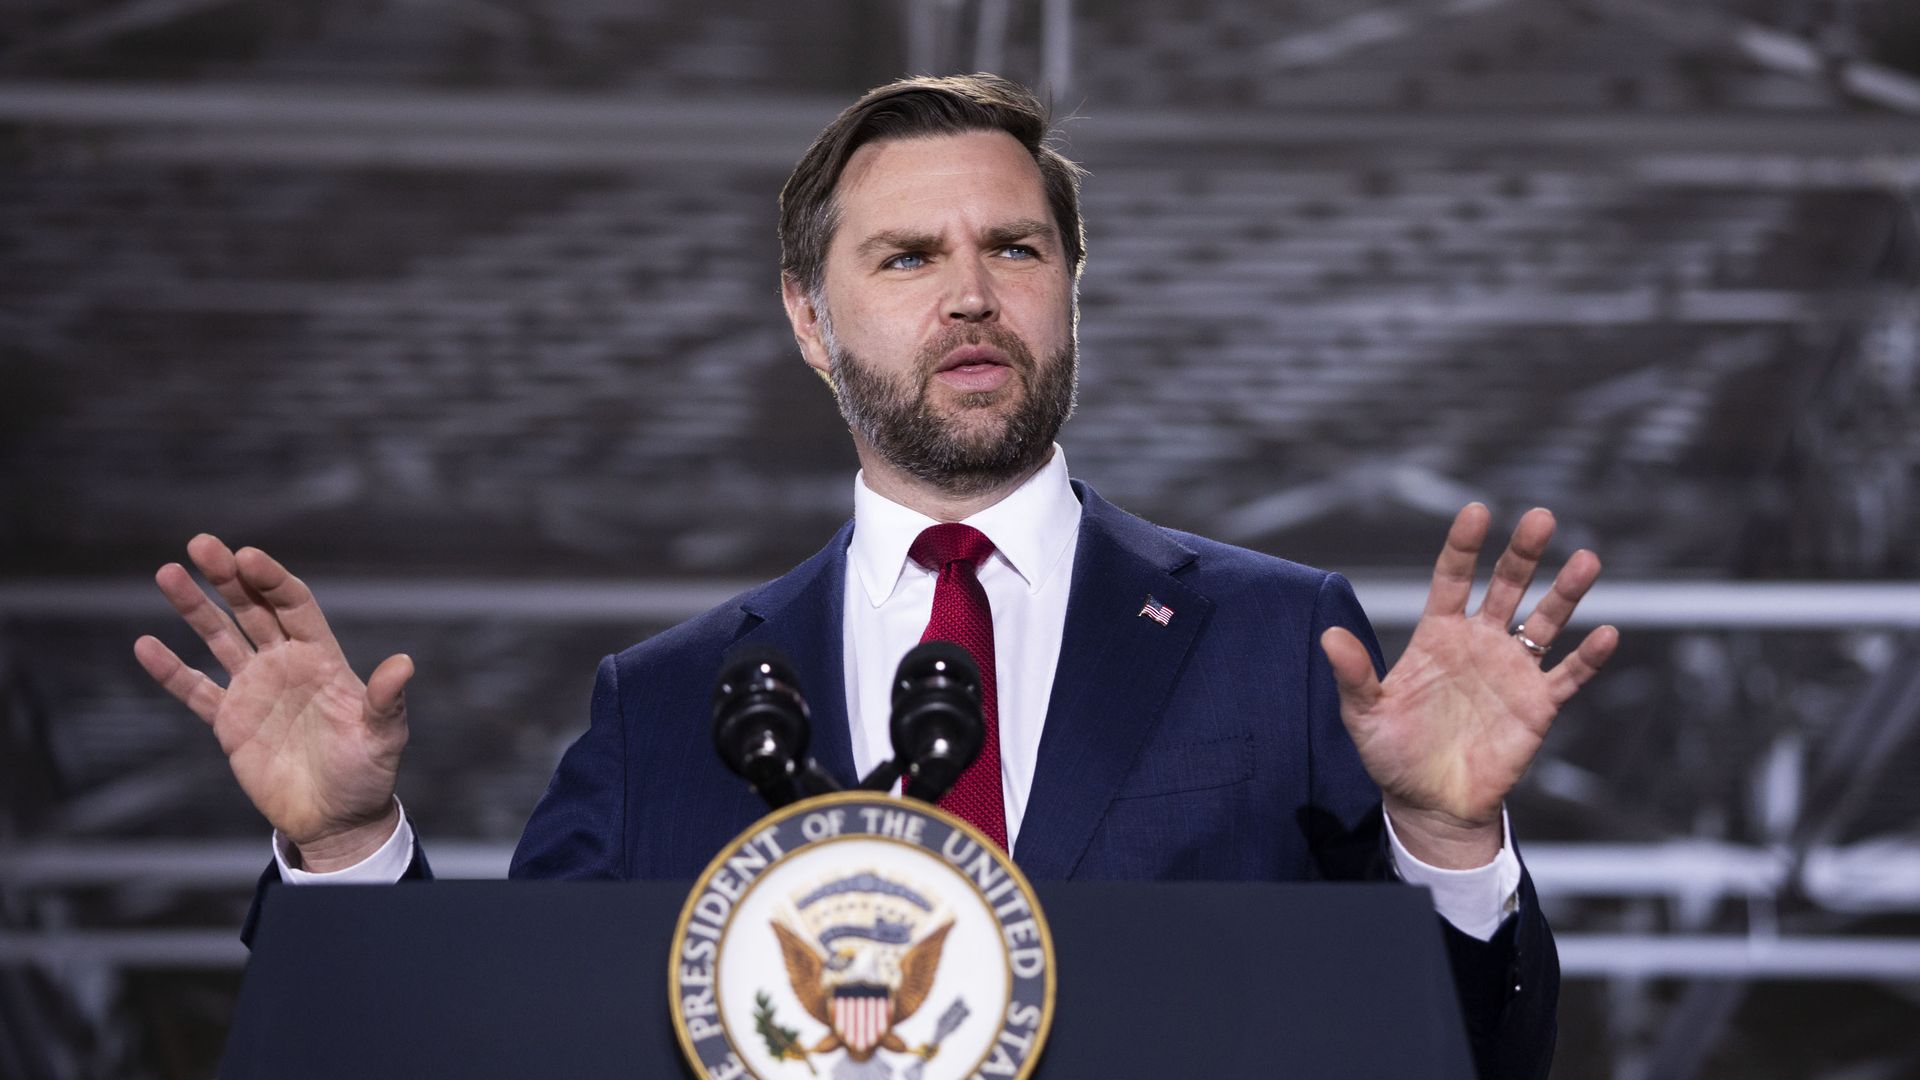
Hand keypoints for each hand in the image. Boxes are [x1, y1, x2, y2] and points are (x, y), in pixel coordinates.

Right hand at [133, 535, 410, 871]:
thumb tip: (404, 663)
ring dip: (194, 607)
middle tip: (202, 543)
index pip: (294, 605)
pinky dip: (171, 670)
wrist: (337, 818)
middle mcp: (285, 664)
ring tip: (168, 573)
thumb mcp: (383, 736)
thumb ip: (386, 699)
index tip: (247, 556)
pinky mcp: (230, 722)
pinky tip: (147, 645)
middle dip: (229, 577)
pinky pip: (196, 690)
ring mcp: (255, 690)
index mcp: (322, 658)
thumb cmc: (368, 773)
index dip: (272, 580)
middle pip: (253, 609)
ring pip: (219, 638)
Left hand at [1320, 504, 1617, 867]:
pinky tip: (1606, 633)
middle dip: (1523, 553)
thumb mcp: (1363, 715)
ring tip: (1587, 560)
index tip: (1477, 512)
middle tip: (1541, 517)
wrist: (1430, 804)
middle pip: (1507, 586)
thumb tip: (1329, 637)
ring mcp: (1512, 671)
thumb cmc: (1392, 755)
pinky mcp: (1537, 705)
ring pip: (1545, 621)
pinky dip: (1588, 657)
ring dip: (1566, 592)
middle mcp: (1479, 643)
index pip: (1452, 579)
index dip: (1464, 546)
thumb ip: (1353, 676)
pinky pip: (1567, 675)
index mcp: (1437, 636)